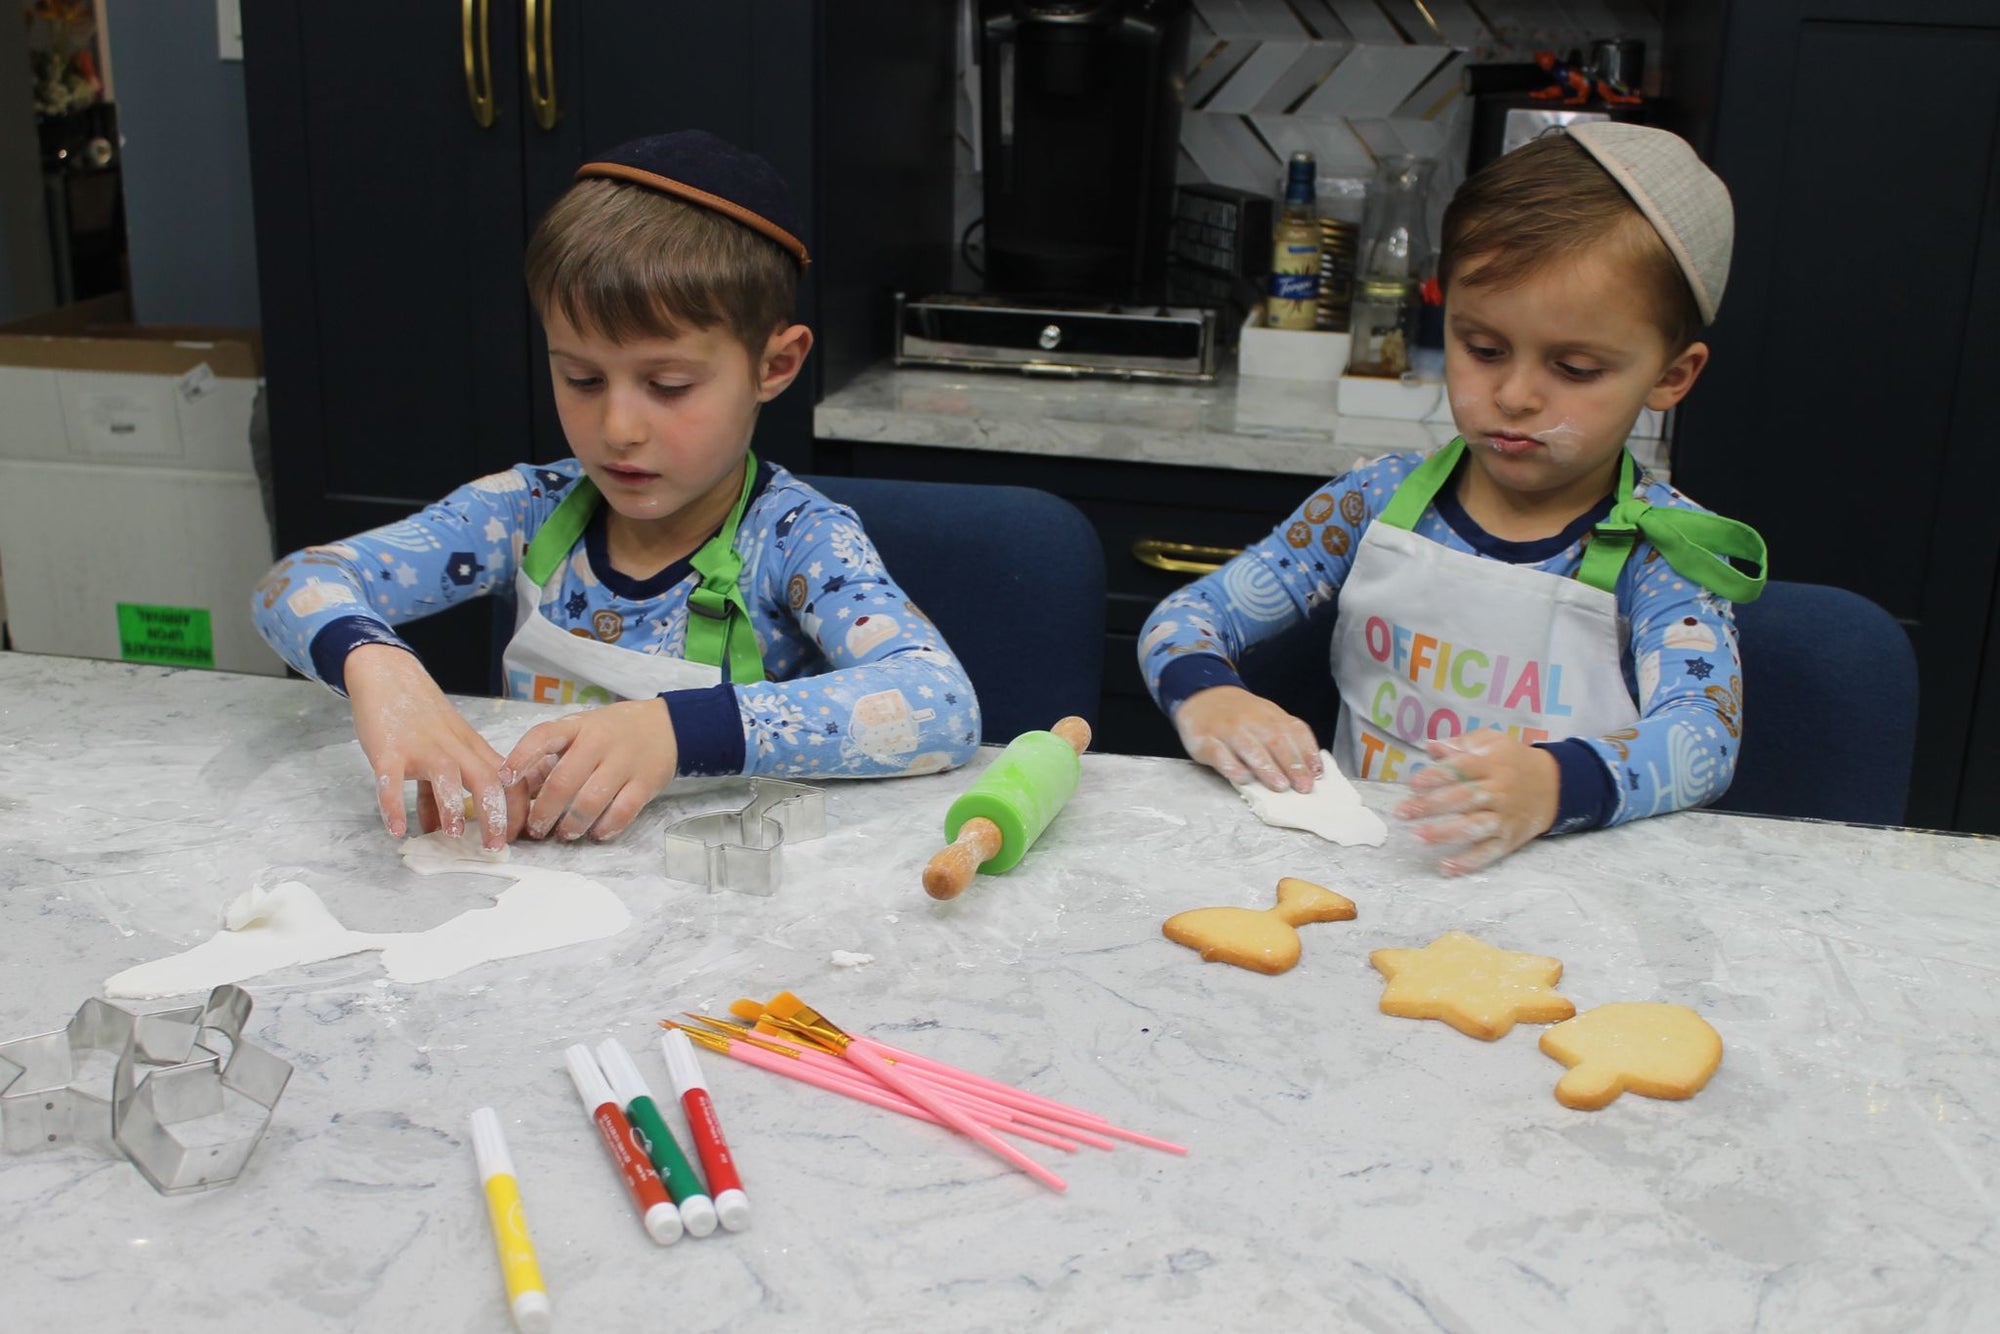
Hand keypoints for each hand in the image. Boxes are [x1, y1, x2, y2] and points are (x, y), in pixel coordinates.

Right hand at [345, 644, 512, 849]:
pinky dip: (393, 805)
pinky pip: (392, 780)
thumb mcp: (440, 749)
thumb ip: (440, 790)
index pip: (509, 779)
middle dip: (495, 816)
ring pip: (446, 776)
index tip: (515, 838)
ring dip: (452, 807)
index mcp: (471, 749)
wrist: (388, 674)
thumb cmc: (419, 716)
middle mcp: (453, 748)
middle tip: (494, 848)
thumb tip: (437, 828)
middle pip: (487, 780)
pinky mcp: (389, 749)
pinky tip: (396, 829)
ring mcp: (421, 748)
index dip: (516, 809)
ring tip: (454, 835)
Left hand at [501, 698, 678, 840]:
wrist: (665, 726)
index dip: (521, 758)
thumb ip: (548, 759)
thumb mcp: (579, 733)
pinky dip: (606, 828)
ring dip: (572, 825)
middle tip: (536, 829)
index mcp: (576, 727)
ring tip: (565, 834)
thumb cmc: (611, 732)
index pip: (543, 737)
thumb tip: (514, 791)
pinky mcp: (646, 782)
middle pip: (564, 781)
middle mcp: (599, 741)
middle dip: (544, 811)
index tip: (504, 779)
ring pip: (591, 801)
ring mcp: (624, 762)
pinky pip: (622, 812)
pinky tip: (597, 833)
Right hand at [1172, 685, 1322, 791]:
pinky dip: (1232, 766)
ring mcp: (1227, 729)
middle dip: (1292, 764)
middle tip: (1302, 786)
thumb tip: (1310, 769)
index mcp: (1270, 715)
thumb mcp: (1267, 719)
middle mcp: (1251, 720)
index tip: (1316, 774)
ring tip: (1280, 785)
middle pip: (1275, 740)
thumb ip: (1287, 739)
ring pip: (1249, 747)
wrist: (1203, 697)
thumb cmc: (1241, 717)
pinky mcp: (1205, 740)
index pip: (1294, 731)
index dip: (1307, 753)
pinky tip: (1242, 778)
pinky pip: (1219, 753)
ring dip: (1266, 767)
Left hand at [1394, 733, 1558, 874]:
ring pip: (1474, 827)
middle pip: (1464, 798)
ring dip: (1445, 833)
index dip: (1437, 776)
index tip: (1412, 784)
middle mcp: (1498, 791)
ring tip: (1417, 837)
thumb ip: (1460, 744)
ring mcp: (1504, 817)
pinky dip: (1468, 862)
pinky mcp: (1509, 840)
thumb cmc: (1512, 761)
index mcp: (1491, 764)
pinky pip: (1488, 853)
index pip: (1462, 769)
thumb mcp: (1491, 742)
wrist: (1554, 785)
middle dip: (1431, 806)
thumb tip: (1430, 746)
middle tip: (1401, 812)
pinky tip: (1445, 867)